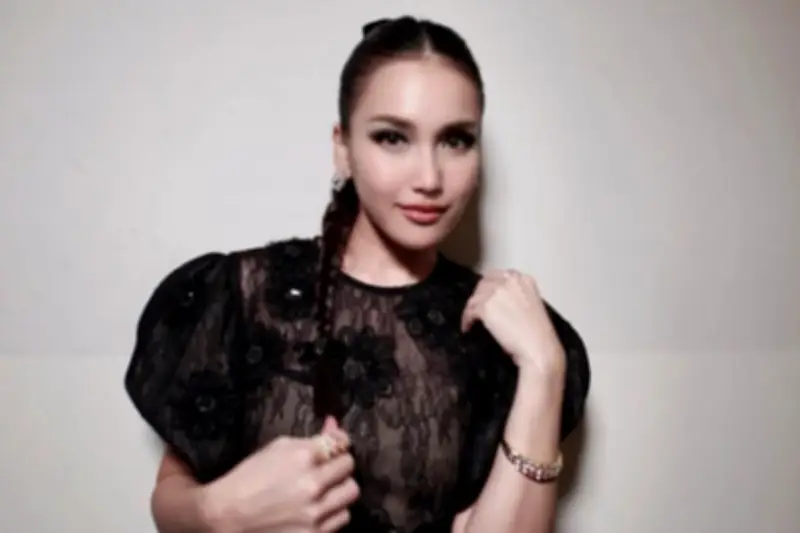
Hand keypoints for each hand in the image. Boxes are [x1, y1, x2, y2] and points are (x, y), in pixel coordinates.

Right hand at [206, 416, 358, 532]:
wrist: (225, 517)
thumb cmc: (248, 479)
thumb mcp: (277, 448)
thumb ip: (312, 438)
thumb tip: (334, 425)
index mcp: (301, 458)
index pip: (341, 444)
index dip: (337, 445)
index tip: (333, 448)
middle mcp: (312, 485)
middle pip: (349, 467)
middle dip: (338, 465)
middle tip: (326, 469)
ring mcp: (314, 513)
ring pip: (350, 493)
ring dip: (339, 489)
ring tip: (323, 490)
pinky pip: (342, 518)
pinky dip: (333, 512)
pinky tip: (317, 509)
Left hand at [461, 269, 564, 377]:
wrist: (538, 347)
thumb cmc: (538, 334)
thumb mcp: (532, 306)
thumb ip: (517, 298)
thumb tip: (501, 304)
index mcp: (524, 280)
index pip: (501, 275)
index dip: (491, 285)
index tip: (488, 294)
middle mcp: (509, 282)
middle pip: (485, 282)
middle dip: (479, 295)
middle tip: (476, 307)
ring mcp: (496, 292)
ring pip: (475, 297)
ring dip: (471, 308)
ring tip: (471, 320)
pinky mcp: (486, 307)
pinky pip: (469, 311)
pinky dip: (467, 319)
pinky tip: (468, 327)